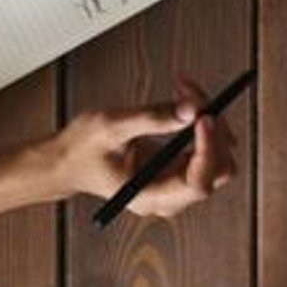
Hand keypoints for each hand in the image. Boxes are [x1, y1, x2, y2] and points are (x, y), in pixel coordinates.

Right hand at [50, 74, 238, 221]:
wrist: (68, 162)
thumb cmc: (82, 150)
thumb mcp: (110, 127)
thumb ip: (151, 119)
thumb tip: (191, 111)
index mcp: (150, 197)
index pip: (198, 183)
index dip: (208, 150)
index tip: (204, 117)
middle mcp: (169, 195)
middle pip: (218, 169)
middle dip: (213, 129)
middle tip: (192, 94)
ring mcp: (176, 182)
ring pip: (219, 155)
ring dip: (210, 119)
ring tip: (185, 89)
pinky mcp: (179, 166)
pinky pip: (206, 144)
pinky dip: (201, 118)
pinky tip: (184, 96)